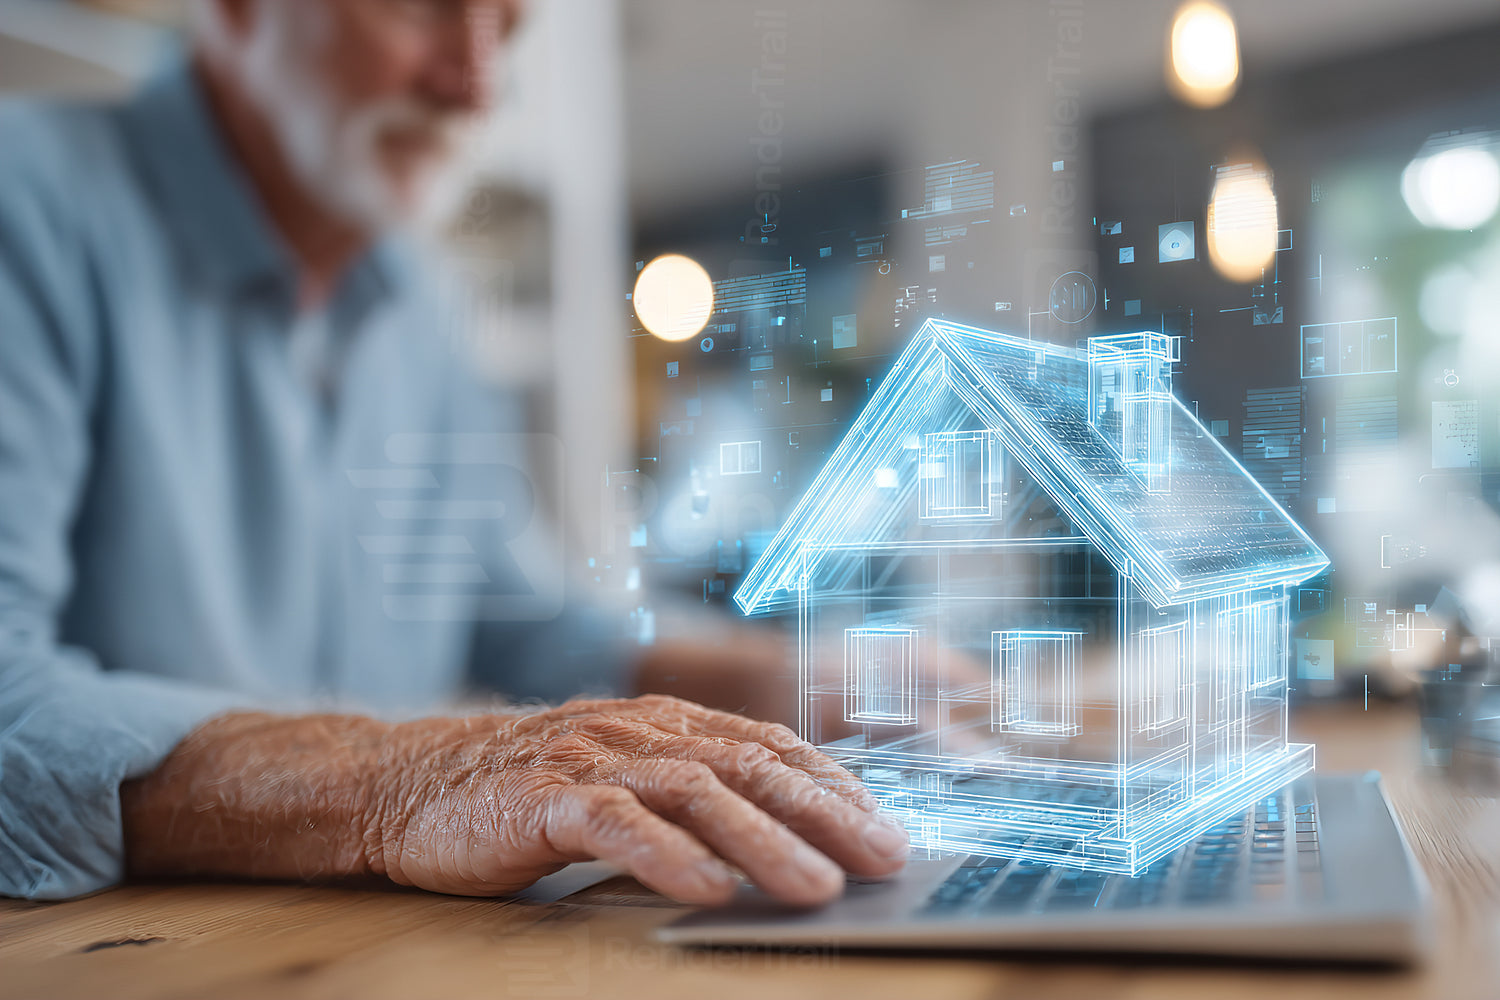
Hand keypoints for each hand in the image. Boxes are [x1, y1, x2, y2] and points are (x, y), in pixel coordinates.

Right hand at [368, 695, 908, 904]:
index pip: (770, 746)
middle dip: (825, 812)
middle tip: (883, 859)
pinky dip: (667, 856)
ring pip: (694, 792)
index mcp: (665, 723)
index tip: (887, 831)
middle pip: (749, 765)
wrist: (410, 781)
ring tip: (816, 887)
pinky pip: (615, 825)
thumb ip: (691, 796)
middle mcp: (637, 731)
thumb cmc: (528, 793)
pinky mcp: (541, 798)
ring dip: (764, 841)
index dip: (835, 786)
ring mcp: (590, 760)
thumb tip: (788, 841)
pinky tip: (710, 890)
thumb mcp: (621, 780)